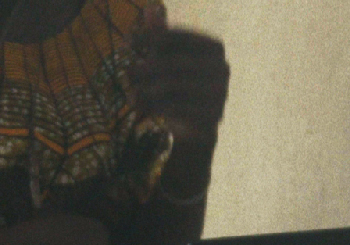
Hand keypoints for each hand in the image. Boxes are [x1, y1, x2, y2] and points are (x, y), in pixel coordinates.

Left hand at [130, 12, 228, 144]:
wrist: (194, 127)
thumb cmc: (179, 85)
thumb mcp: (168, 58)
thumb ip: (160, 35)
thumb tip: (150, 9)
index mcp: (215, 47)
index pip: (177, 36)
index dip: (150, 38)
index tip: (130, 41)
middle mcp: (222, 68)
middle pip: (173, 63)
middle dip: (146, 67)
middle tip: (128, 72)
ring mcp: (220, 93)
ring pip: (172, 86)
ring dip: (147, 90)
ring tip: (131, 94)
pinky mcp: (212, 115)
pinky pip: (176, 108)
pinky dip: (156, 107)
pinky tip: (144, 108)